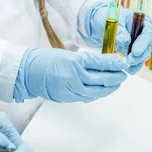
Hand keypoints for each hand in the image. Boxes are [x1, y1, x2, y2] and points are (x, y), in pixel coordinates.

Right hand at [13, 49, 127, 102]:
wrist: (27, 73)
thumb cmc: (45, 60)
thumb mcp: (67, 54)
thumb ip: (85, 60)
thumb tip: (104, 65)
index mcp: (74, 62)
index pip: (100, 63)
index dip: (114, 63)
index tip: (123, 63)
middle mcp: (74, 76)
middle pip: (102, 79)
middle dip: (116, 77)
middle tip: (124, 74)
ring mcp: (71, 89)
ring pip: (97, 91)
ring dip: (109, 88)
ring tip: (116, 83)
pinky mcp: (68, 97)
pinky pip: (87, 96)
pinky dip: (97, 93)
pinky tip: (102, 90)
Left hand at [84, 1, 151, 74]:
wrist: (100, 23)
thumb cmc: (106, 17)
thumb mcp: (110, 21)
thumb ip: (119, 30)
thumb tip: (126, 41)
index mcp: (142, 20)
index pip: (147, 32)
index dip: (143, 43)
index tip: (135, 51)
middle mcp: (144, 32)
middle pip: (147, 45)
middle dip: (140, 55)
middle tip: (130, 61)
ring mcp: (140, 42)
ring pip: (143, 55)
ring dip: (137, 63)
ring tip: (129, 69)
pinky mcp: (134, 51)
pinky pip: (137, 60)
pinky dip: (133, 66)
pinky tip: (128, 71)